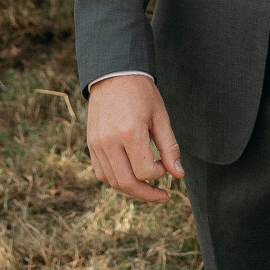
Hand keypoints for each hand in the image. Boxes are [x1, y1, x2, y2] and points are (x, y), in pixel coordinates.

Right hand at [87, 75, 183, 202]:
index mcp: (130, 133)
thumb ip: (169, 147)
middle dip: (146, 194)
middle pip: (126, 183)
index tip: (165, 164)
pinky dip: (116, 178)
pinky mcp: (90, 143)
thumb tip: (178, 174)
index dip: (158, 174)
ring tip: (147, 186)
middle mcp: (109, 141)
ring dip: (131, 188)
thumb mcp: (161, 117)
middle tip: (162, 196)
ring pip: (112, 181)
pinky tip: (130, 174)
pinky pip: (101, 172)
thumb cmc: (141, 93)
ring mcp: (96, 143)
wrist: (114, 73)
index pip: (144, 172)